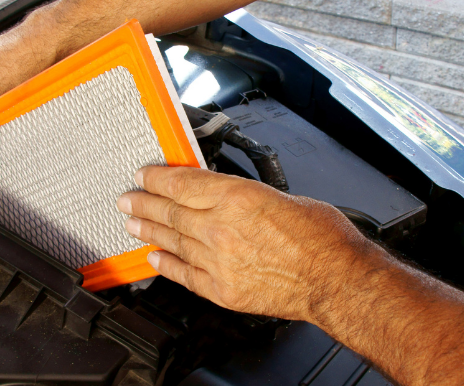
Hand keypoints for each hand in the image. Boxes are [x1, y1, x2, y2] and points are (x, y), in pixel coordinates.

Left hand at [116, 166, 389, 321]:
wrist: (335, 280)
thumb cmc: (323, 238)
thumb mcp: (283, 196)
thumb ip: (248, 196)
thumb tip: (230, 196)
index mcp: (237, 197)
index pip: (183, 183)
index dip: (158, 177)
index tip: (145, 174)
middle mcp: (221, 227)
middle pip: (170, 211)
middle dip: (144, 203)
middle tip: (127, 198)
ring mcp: (218, 260)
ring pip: (172, 241)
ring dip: (149, 232)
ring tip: (132, 224)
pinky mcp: (222, 289)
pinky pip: (185, 275)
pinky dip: (167, 265)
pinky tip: (155, 259)